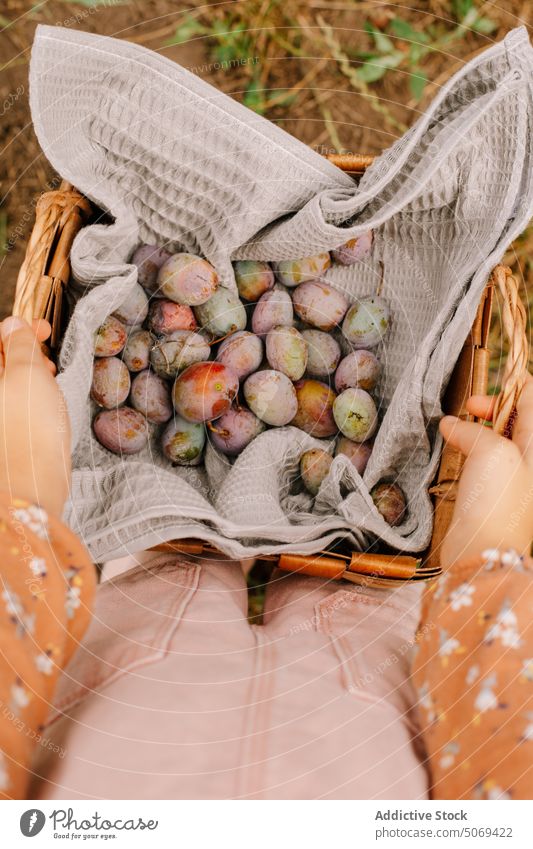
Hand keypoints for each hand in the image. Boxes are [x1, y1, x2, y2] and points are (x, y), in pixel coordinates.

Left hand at [0, 317, 69, 517]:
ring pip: (7, 388)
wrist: (31, 488)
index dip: (17, 331)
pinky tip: (45, 407)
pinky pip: (11, 410)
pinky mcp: (2, 439)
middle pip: (0, 367)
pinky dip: (27, 401)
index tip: (42, 329)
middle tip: (49, 358)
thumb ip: (19, 344)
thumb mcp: (29, 375)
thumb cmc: (29, 433)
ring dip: (27, 378)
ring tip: (50, 382)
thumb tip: (13, 325)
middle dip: (23, 355)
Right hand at [439, 374, 532, 569]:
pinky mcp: (496, 494)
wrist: (484, 550)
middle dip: (491, 409)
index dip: (509, 388)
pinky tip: (454, 452)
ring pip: (499, 441)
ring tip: (456, 431)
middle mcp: (531, 460)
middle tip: (467, 410)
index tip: (481, 392)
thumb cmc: (497, 501)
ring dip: (478, 431)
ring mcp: (515, 478)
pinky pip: (486, 463)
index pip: (532, 401)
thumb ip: (473, 430)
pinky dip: (471, 452)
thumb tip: (451, 424)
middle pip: (517, 419)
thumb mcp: (491, 451)